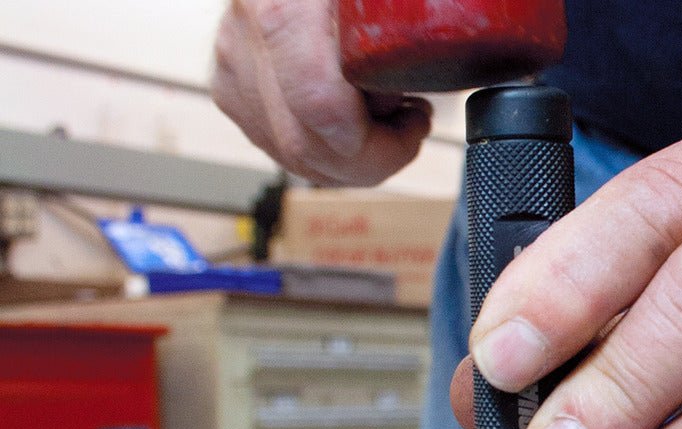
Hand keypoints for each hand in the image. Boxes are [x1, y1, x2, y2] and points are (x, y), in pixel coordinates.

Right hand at [212, 0, 430, 185]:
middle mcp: (249, 34)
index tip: (418, 120)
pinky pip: (276, 142)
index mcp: (287, 8)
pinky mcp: (227, 82)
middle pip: (305, 145)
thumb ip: (411, 13)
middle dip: (371, 159)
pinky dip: (322, 147)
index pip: (324, 107)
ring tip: (385, 119)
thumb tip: (453, 41)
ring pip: (290, 153)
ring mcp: (231, 60)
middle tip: (409, 129)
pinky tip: (351, 119)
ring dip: (348, 158)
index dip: (380, 141)